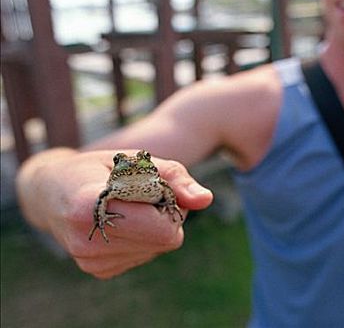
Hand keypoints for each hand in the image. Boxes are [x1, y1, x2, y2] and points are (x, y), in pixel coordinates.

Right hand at [16, 149, 212, 278]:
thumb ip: (176, 178)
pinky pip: (144, 256)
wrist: (52, 192)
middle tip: (144, 194)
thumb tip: (206, 200)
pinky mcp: (97, 270)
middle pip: (166, 239)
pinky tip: (124, 223)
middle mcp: (88, 240)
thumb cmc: (100, 168)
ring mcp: (91, 260)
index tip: (152, 184)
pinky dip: (144, 238)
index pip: (162, 227)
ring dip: (156, 226)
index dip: (169, 202)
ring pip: (158, 249)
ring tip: (131, 207)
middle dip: (167, 214)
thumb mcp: (137, 160)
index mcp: (91, 206)